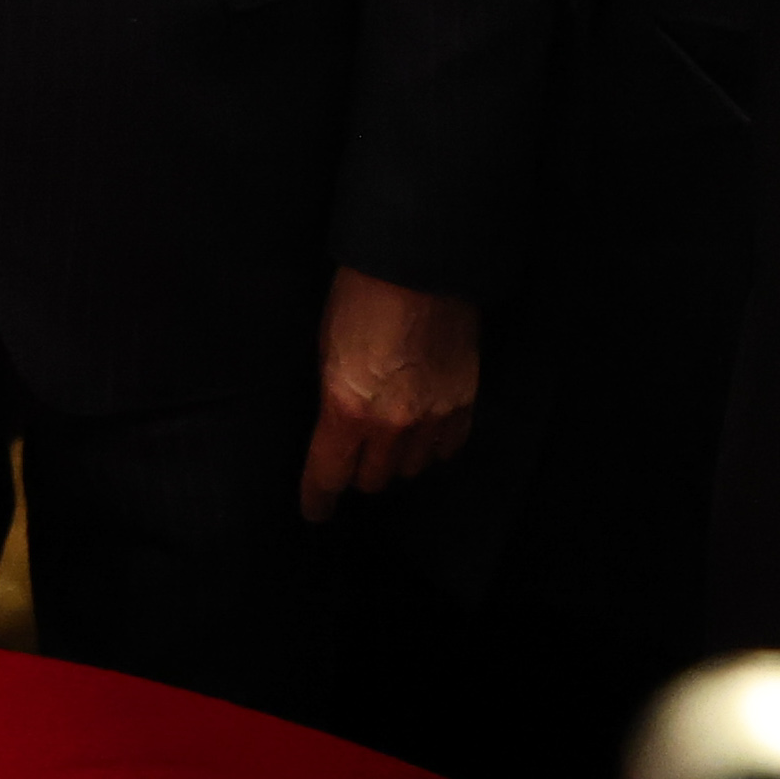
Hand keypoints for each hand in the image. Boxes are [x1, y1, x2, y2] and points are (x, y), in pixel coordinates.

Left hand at [298, 266, 480, 519]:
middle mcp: (391, 424)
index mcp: (346, 409)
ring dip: (396, 459)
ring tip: (389, 435)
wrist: (419, 266)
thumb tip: (336, 429)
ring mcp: (432, 418)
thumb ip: (332, 398)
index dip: (317, 500)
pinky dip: (432, 446)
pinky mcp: (464, 405)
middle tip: (354, 453)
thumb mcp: (326, 351)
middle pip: (371, 480)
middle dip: (358, 471)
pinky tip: (423, 430)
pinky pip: (447, 450)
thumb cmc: (359, 298)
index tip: (315, 512)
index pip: (327, 476)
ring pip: (410, 469)